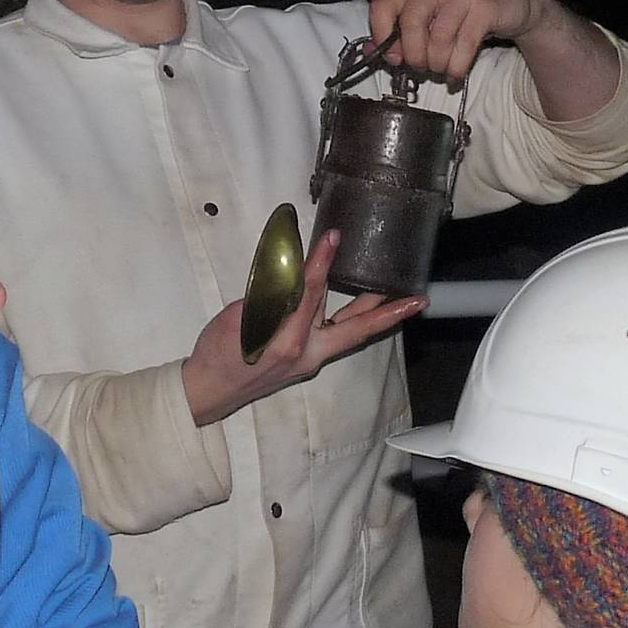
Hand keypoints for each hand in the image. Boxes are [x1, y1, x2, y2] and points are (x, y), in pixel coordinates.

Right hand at [181, 230, 425, 425]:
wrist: (208, 390)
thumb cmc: (217, 352)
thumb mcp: (239, 315)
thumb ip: (271, 294)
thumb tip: (297, 274)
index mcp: (286, 339)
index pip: (311, 293)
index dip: (322, 262)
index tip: (334, 237)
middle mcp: (306, 353)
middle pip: (355, 328)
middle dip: (389, 313)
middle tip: (420, 300)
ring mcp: (309, 359)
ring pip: (348, 331)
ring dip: (375, 314)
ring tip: (404, 299)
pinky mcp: (306, 361)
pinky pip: (334, 336)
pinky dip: (348, 320)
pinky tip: (359, 305)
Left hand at [368, 0, 557, 84]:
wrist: (511, 5)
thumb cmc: (461, 14)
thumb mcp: (426, 20)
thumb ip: (397, 34)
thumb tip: (371, 52)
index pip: (382, 6)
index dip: (383, 38)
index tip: (393, 58)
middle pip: (409, 24)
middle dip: (414, 56)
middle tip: (423, 68)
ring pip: (438, 41)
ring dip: (438, 65)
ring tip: (444, 68)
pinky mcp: (485, 5)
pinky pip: (463, 48)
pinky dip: (457, 68)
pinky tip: (456, 73)